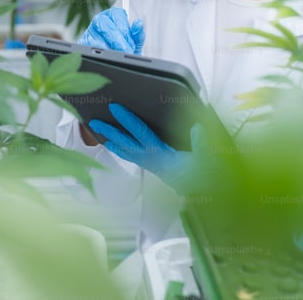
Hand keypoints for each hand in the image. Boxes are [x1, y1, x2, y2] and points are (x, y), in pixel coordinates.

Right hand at [78, 7, 144, 53]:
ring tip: (117, 57)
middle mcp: (100, 21)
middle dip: (116, 39)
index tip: (130, 42)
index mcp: (113, 16)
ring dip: (107, 48)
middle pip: (103, 22)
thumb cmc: (124, 51)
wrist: (115, 66)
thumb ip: (137, 35)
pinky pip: (86, 47)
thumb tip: (138, 23)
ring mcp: (89, 31)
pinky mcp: (81, 43)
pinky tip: (105, 58)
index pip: (117, 13)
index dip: (124, 28)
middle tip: (125, 51)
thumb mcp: (133, 44)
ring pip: (94, 35)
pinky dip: (97, 54)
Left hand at [88, 103, 211, 194]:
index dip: (129, 121)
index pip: (142, 135)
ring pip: (129, 152)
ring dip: (114, 142)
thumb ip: (202, 144)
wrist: (207, 194)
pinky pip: (135, 157)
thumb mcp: (208, 159)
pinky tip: (120, 144)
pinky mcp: (157, 168)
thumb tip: (196, 128)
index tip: (115, 108)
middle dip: (110, 133)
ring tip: (101, 134)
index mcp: (163, 157)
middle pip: (127, 145)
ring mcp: (154, 166)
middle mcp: (154, 162)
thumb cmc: (207, 176)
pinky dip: (124, 148)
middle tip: (93, 122)